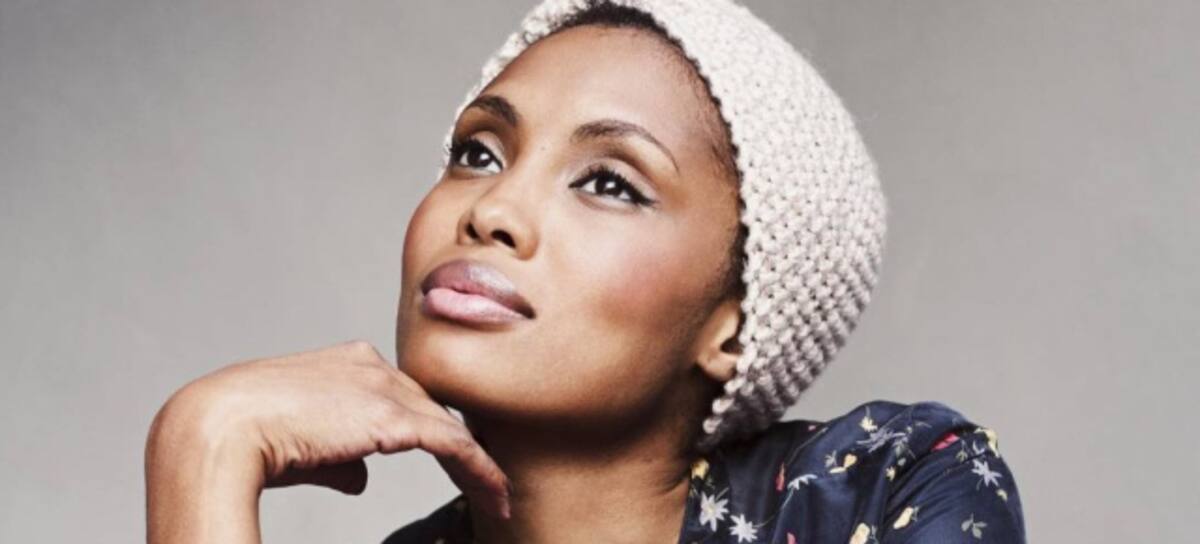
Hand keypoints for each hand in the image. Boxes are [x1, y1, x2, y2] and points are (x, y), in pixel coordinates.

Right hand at [145, 340, 509, 542]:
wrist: (218, 427)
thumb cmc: (243, 436)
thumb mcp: (299, 444)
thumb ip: (337, 457)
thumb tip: (360, 478)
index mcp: (347, 362)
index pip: (403, 396)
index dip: (429, 428)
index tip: (450, 457)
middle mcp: (371, 365)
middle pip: (431, 410)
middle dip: (458, 446)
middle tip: (482, 479)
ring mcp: (383, 387)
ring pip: (448, 427)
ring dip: (476, 465)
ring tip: (496, 498)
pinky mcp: (393, 417)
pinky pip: (453, 446)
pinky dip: (479, 471)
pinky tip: (493, 496)